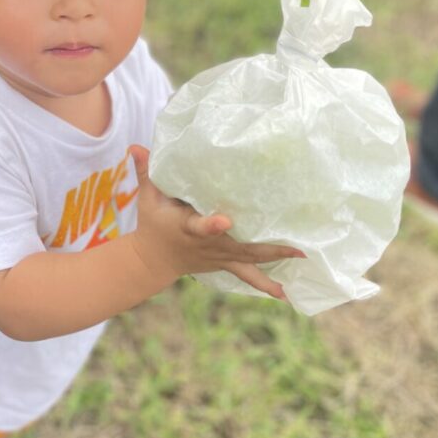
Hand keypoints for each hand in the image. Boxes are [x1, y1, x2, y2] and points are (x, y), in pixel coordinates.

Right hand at [127, 145, 304, 301]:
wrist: (153, 260)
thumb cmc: (153, 222)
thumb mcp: (147, 197)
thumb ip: (146, 171)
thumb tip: (135, 145)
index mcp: (188, 227)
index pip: (200, 226)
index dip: (212, 225)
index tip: (225, 221)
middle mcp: (207, 246)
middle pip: (240, 247)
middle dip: (268, 247)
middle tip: (297, 247)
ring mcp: (218, 257)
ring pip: (249, 262)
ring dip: (275, 261)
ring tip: (301, 260)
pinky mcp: (224, 264)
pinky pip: (247, 274)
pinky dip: (265, 283)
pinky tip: (286, 292)